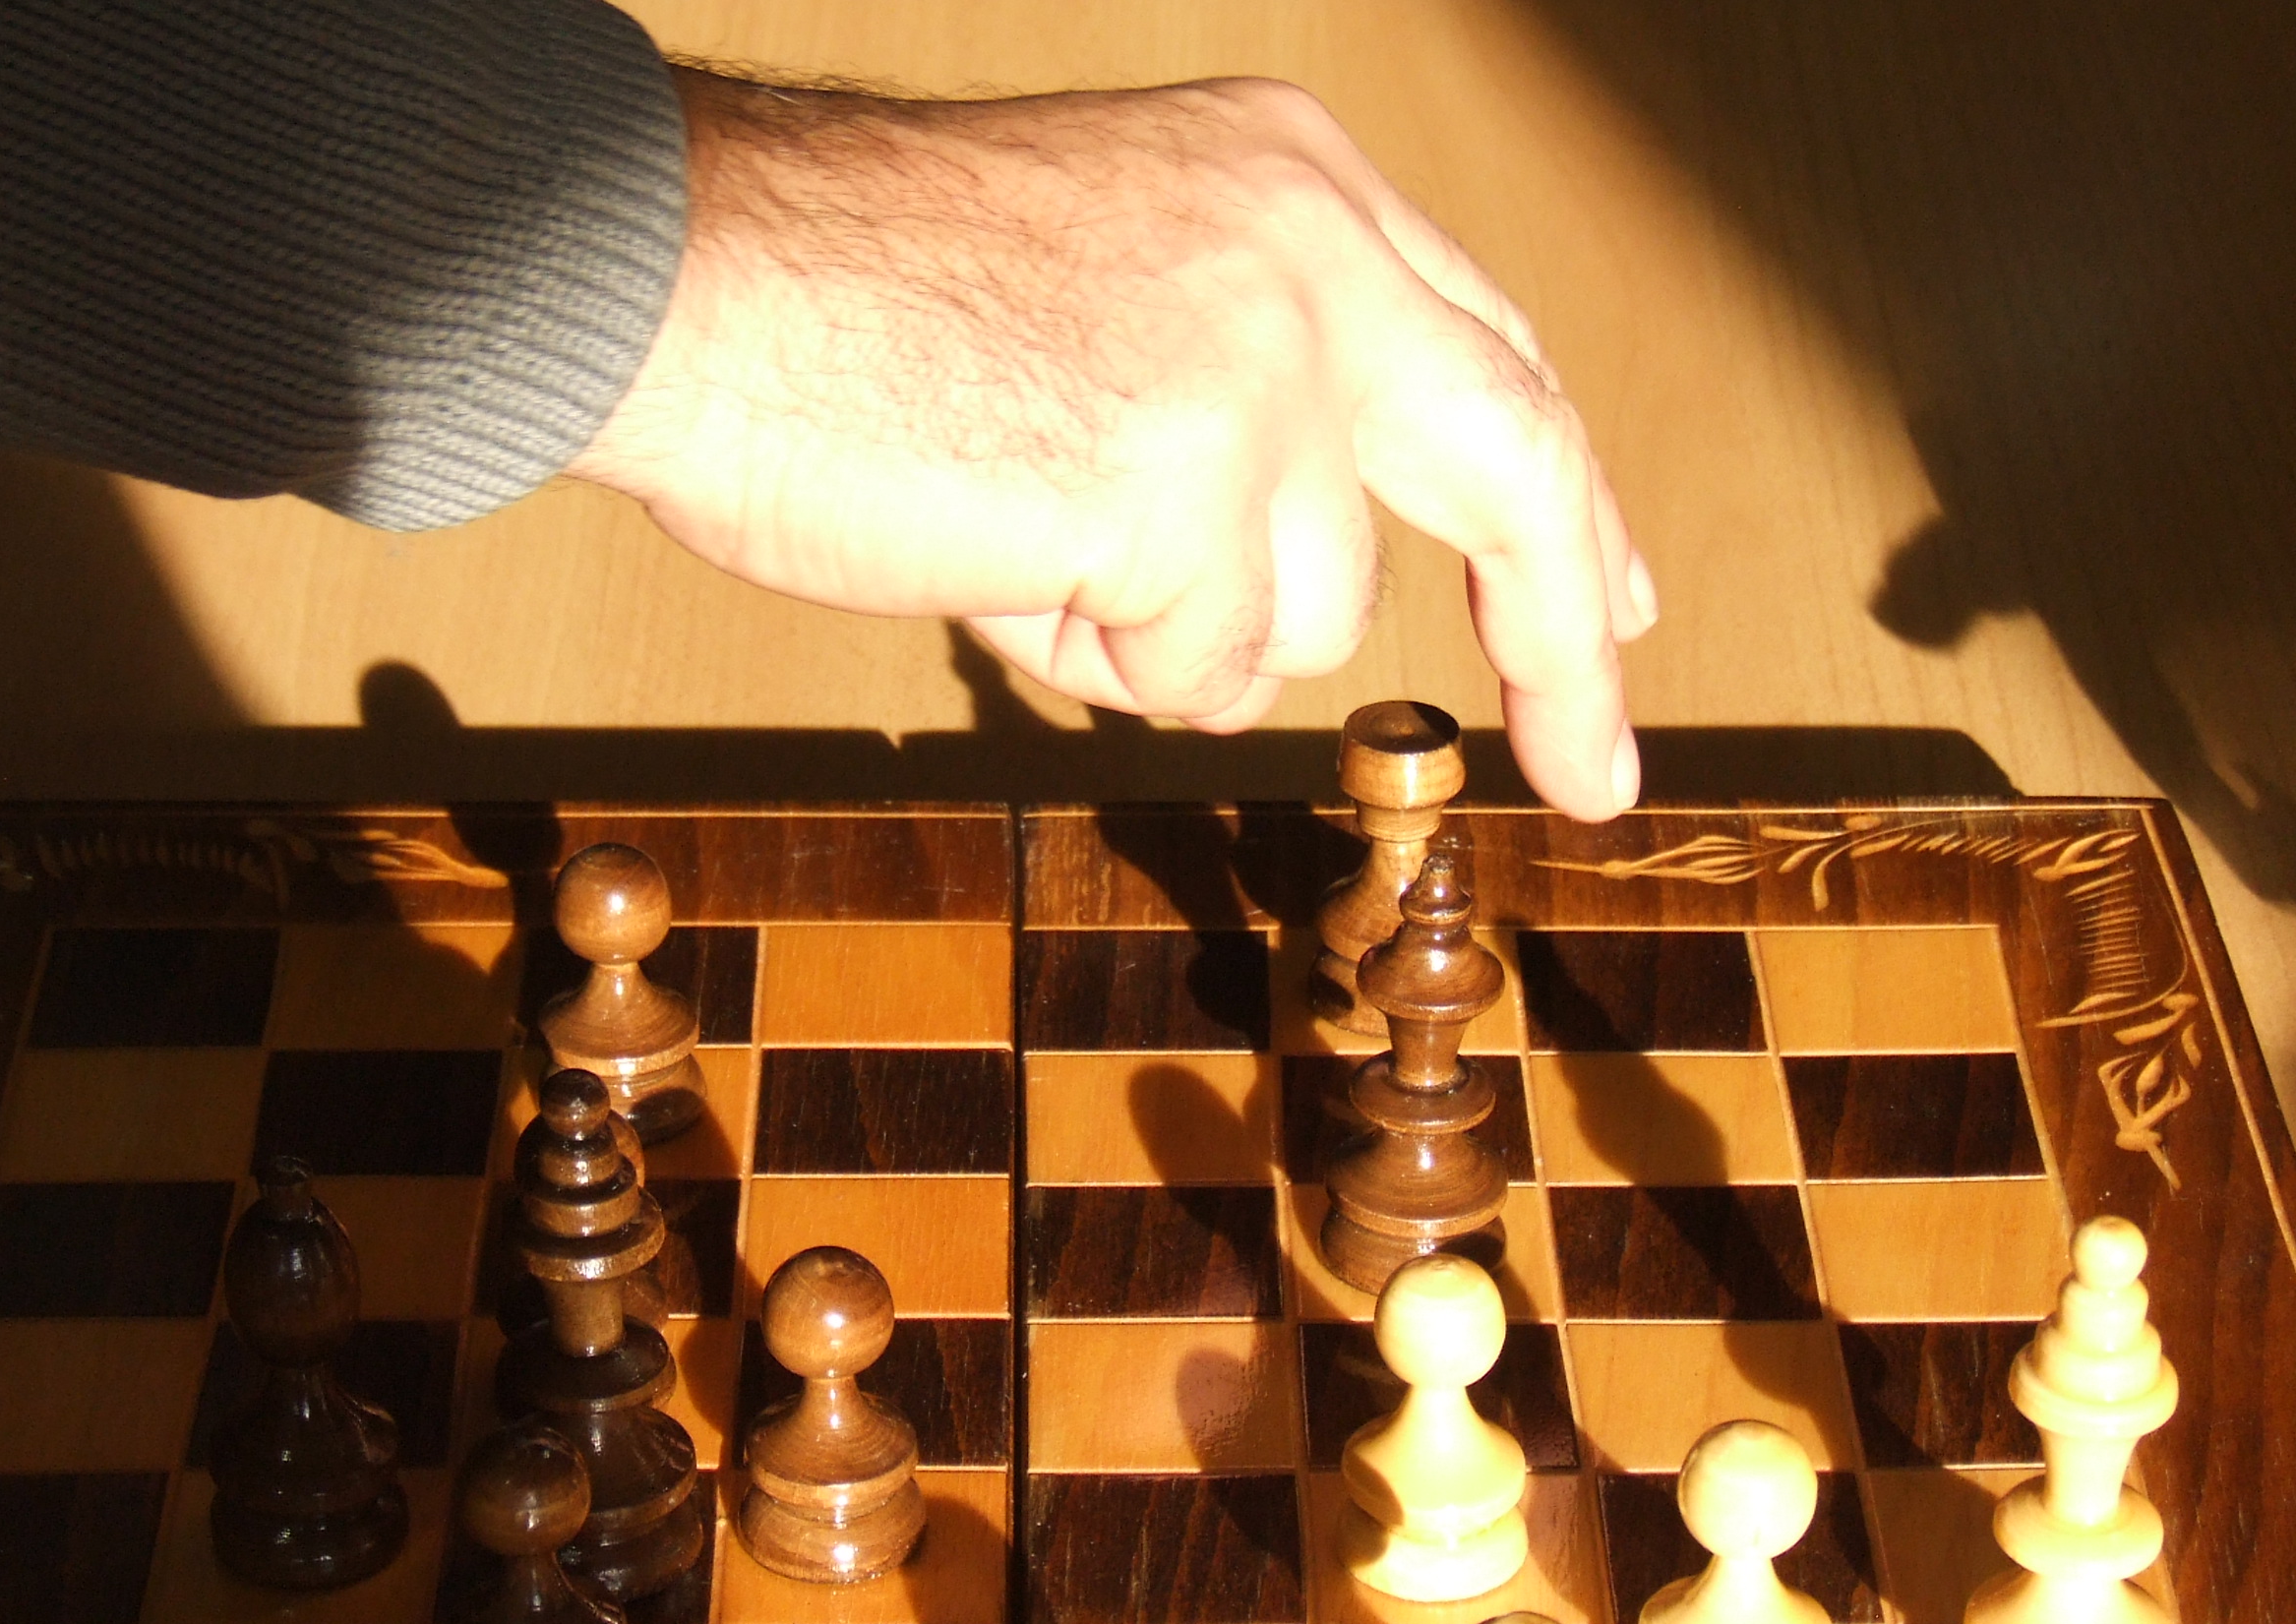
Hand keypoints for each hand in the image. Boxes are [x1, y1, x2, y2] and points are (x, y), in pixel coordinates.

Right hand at [571, 69, 1655, 817]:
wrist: (686, 275)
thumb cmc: (835, 302)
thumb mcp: (1104, 281)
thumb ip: (1236, 385)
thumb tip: (1291, 585)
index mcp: (1292, 183)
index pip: (1490, 352)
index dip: (1560, 496)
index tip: (1610, 600)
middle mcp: (1310, 251)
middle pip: (1521, 467)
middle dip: (1569, 637)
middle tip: (1603, 768)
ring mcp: (1260, 363)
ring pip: (1310, 621)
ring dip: (1167, 634)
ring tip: (1015, 529)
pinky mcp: (1188, 482)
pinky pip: (1195, 675)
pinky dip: (1088, 659)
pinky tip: (989, 551)